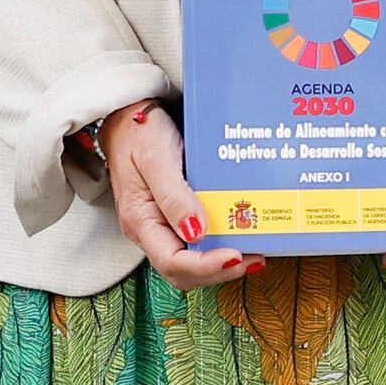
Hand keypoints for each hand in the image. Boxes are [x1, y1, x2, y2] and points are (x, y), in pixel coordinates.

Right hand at [98, 106, 260, 287]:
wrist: (131, 114)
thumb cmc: (140, 133)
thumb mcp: (156, 159)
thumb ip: (174, 197)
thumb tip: (196, 233)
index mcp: (140, 221)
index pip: (172, 262)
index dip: (206, 267)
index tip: (236, 255)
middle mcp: (151, 229)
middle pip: (184, 270)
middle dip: (220, 270)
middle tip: (254, 258)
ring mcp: (162, 224)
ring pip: (192, 260)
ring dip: (223, 261)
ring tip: (254, 251)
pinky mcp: (174, 216)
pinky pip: (197, 241)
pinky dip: (220, 243)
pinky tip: (241, 234)